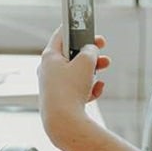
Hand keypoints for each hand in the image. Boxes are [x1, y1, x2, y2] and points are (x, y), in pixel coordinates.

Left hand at [37, 27, 110, 144]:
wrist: (63, 122)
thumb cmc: (69, 90)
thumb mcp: (85, 62)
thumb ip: (90, 51)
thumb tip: (90, 51)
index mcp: (49, 56)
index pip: (61, 34)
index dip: (77, 29)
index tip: (89, 28)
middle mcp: (47, 70)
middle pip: (71, 55)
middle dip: (89, 53)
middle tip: (102, 49)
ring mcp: (53, 86)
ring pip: (75, 73)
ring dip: (92, 71)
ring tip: (104, 69)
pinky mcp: (60, 101)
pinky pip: (77, 90)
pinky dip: (88, 88)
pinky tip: (97, 91)